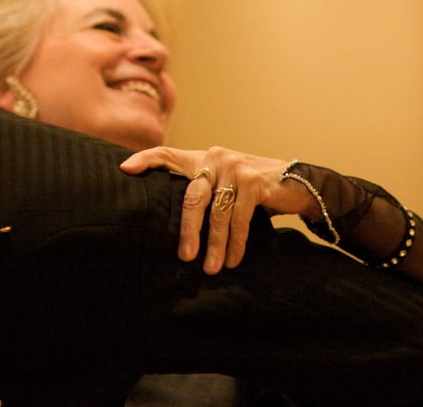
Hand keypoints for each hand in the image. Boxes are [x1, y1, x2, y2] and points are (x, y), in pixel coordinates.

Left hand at [121, 146, 314, 273]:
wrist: (298, 182)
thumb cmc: (254, 188)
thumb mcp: (225, 184)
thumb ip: (203, 190)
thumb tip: (171, 221)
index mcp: (203, 158)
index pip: (168, 154)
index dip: (146, 160)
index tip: (124, 169)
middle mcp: (216, 157)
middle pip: (192, 197)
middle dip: (189, 231)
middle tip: (184, 256)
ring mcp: (236, 167)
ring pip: (218, 213)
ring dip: (216, 245)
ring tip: (212, 268)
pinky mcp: (254, 181)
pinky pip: (240, 219)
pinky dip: (237, 243)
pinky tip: (233, 260)